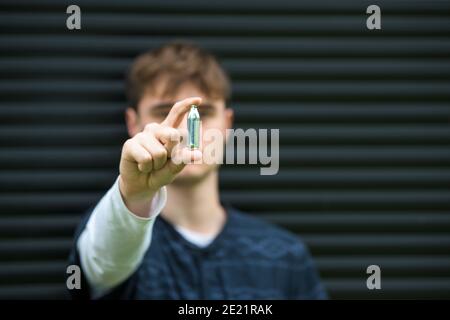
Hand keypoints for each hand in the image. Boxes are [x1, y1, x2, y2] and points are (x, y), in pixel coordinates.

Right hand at [119, 97, 201, 216]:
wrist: (142, 185)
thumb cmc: (160, 173)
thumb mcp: (175, 168)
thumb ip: (184, 159)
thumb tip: (197, 153)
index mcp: (168, 131)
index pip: (177, 113)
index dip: (187, 105)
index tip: (199, 100)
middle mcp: (155, 129)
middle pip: (173, 135)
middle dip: (173, 154)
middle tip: (164, 162)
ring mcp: (142, 135)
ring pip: (160, 153)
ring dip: (158, 165)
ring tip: (151, 165)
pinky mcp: (130, 144)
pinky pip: (146, 158)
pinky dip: (146, 167)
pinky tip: (141, 166)